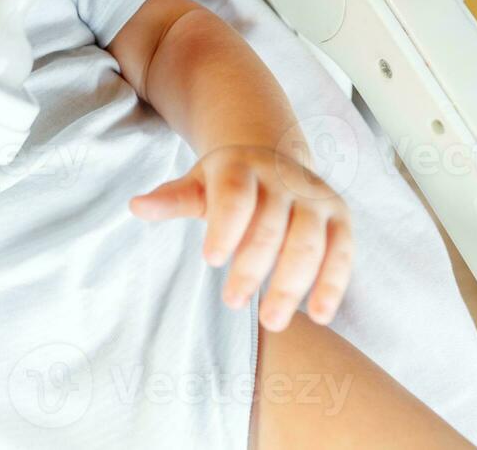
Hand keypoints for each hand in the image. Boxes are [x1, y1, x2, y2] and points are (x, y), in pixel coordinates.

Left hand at [128, 145, 352, 332]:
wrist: (272, 156)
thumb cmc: (227, 182)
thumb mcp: (197, 185)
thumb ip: (172, 199)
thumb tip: (135, 206)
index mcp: (241, 167)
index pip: (234, 197)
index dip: (225, 228)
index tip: (210, 260)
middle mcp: (283, 179)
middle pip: (269, 226)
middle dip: (252, 267)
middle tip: (231, 301)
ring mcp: (315, 198)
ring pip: (307, 243)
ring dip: (291, 283)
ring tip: (271, 320)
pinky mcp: (340, 218)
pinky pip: (341, 253)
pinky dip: (332, 284)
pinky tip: (318, 315)